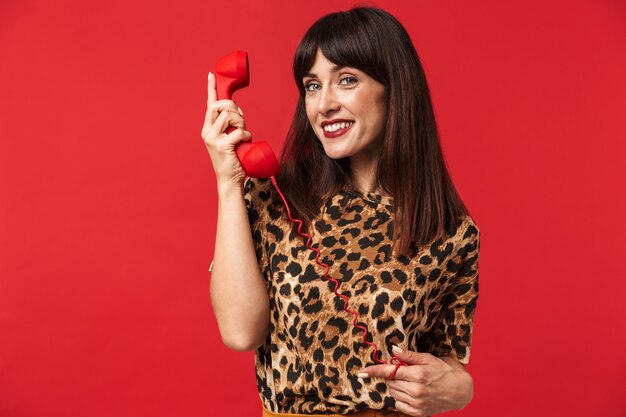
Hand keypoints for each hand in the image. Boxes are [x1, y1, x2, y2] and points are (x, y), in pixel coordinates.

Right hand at [201, 71, 251, 186]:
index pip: (209, 104)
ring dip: (241, 123)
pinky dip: (246, 135)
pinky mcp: (222, 145)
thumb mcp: (230, 139)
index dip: (211, 88)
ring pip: (229, 116)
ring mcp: (213, 138)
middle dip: (234, 108)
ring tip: (242, 134)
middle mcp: (207, 132)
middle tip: (241, 121)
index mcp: (208, 128)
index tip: (211, 75)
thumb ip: (230, 126)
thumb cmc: (233, 159)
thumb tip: (237, 111)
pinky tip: (245, 143)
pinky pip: (239, 131)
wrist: (230, 180)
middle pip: (220, 106)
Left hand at [357, 346, 472, 416]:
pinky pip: (398, 404)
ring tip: (411, 382)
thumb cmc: (445, 371)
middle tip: (405, 372)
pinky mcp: (418, 413)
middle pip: (390, 382)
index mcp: (418, 374)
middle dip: (393, 375)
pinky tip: (411, 392)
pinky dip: (400, 397)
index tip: (362, 372)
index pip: (390, 371)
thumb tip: (393, 350)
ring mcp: (416, 403)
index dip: (374, 371)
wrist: (460, 391)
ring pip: (393, 392)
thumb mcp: (428, 359)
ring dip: (396, 386)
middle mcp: (416, 390)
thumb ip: (409, 356)